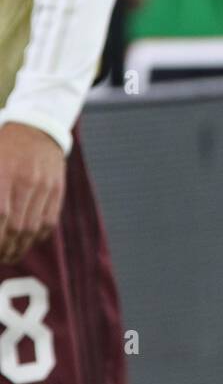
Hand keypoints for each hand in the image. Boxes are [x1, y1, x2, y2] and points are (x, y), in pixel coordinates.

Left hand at [0, 123, 66, 264]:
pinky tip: (28, 241)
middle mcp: (26, 180)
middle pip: (16, 226)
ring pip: (32, 228)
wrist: (36, 128)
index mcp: (5, 173)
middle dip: (5, 248)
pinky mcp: (57, 188)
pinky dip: (38, 237)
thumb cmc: (4, 148)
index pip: (0, 216)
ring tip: (11, 255)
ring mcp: (45, 185)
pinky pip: (49, 221)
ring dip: (20, 248)